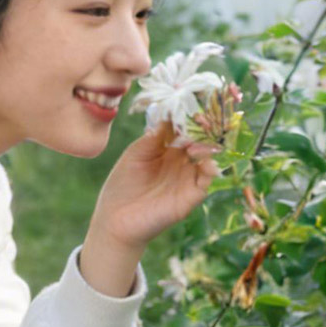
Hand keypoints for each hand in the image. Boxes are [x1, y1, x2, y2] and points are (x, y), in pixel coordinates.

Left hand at [90, 118, 222, 250]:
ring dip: (206, 149)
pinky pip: (205, 181)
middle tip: (201, 122)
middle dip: (201, 131)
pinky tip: (206, 163)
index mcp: (166, 149)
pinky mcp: (189, 196)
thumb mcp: (135, 155)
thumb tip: (168, 117)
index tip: (189, 107)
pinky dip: (210, 170)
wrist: (115, 219)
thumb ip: (152, 138)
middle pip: (198, 141)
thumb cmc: (122, 186)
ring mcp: (186, 178)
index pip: (182, 129)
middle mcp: (180, 161)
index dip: (187, 119)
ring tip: (196, 146)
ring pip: (206, 158)